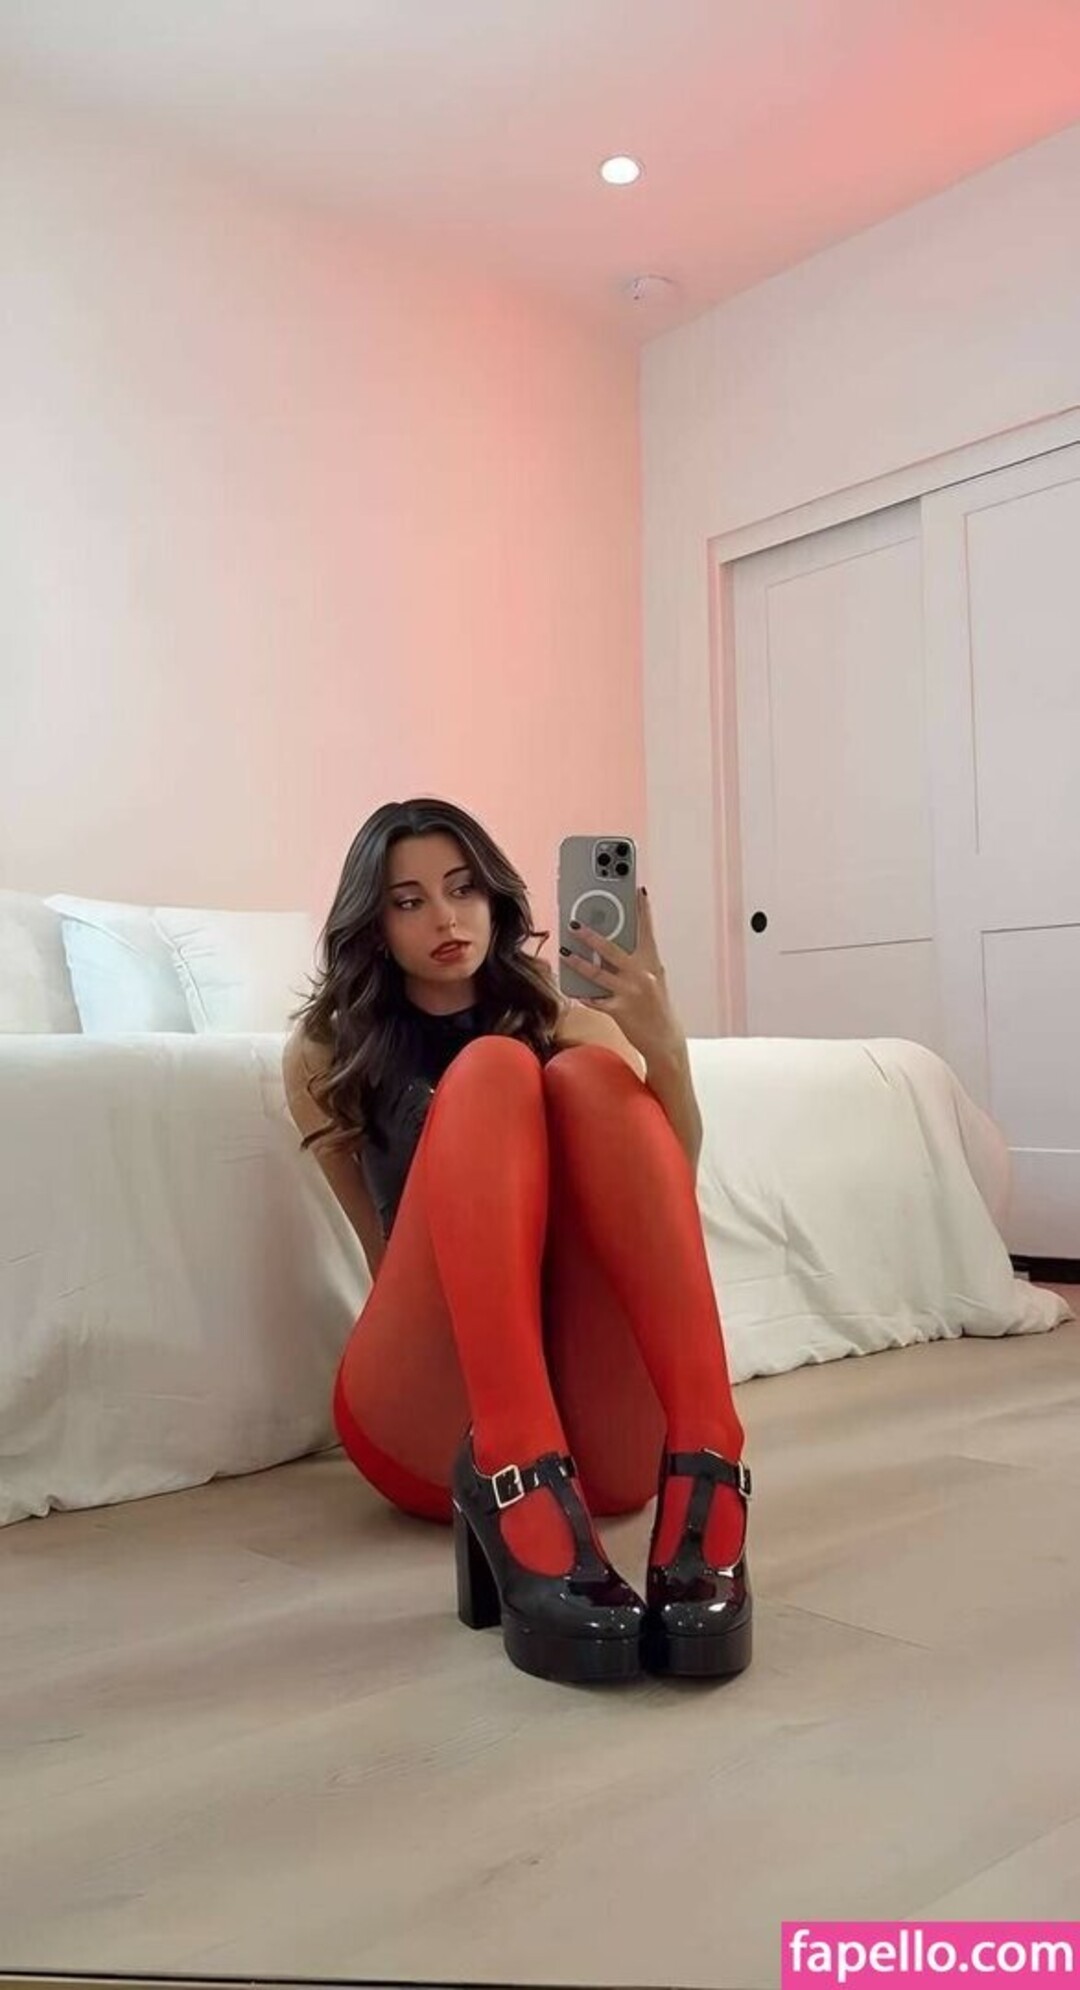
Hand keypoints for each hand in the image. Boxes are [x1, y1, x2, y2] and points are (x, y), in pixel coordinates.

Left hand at [561, 887, 683, 1066]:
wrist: (665, 1040)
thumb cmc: (655, 1006)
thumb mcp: (653, 979)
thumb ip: (636, 961)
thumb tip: (610, 946)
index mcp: (652, 963)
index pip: (647, 931)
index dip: (642, 909)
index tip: (637, 889)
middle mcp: (643, 974)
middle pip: (612, 949)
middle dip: (591, 935)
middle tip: (574, 923)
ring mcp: (631, 993)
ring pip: (598, 973)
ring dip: (578, 962)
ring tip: (564, 953)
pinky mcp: (620, 1011)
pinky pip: (596, 999)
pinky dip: (584, 994)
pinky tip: (574, 989)